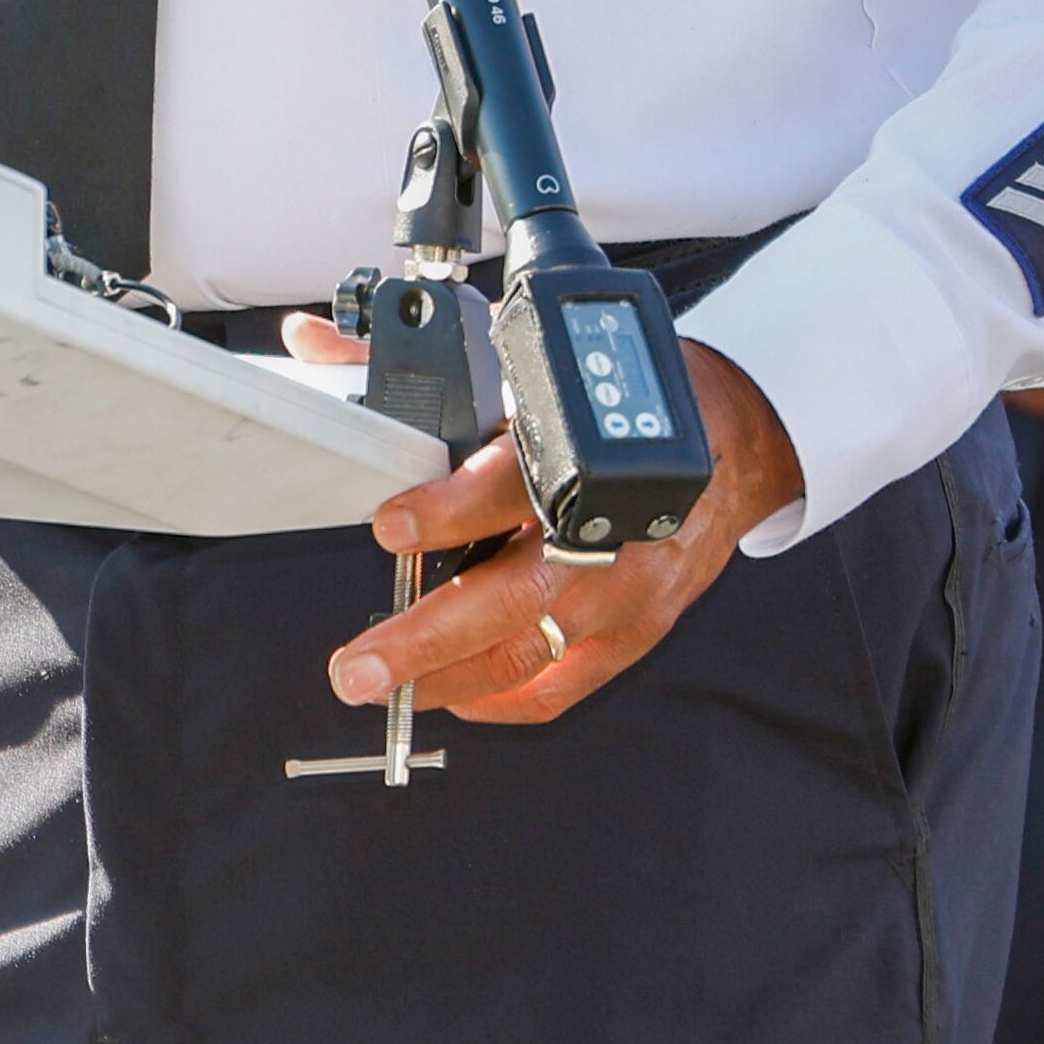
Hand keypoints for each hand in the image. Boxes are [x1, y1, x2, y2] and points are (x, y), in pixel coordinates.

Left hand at [310, 327, 806, 725]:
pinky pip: (559, 685)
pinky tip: (449, 694)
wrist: (732, 437)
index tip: (389, 525)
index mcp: (581, 454)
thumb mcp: (524, 367)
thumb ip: (413, 367)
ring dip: (445, 680)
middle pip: (513, 598)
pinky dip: (497, 699)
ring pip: (529, 654)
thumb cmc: (619, 402)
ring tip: (377, 685)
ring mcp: (625, 593)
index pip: (510, 484)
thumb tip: (311, 345)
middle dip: (426, 640)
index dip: (447, 510)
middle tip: (355, 666)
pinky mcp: (635, 632)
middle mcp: (606, 532)